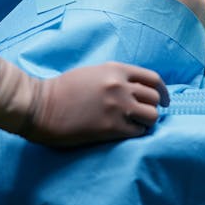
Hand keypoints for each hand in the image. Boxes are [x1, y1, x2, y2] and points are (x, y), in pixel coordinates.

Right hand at [0, 57, 169, 146]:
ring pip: (152, 116)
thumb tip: (136, 88)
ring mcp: (117, 107)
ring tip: (136, 125)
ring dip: (147, 122)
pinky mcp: (111, 128)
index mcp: (116, 70)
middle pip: (155, 98)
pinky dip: (137, 133)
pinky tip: (126, 133)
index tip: (164, 100)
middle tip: (145, 116)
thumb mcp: (93, 72)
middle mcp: (120, 86)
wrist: (40, 105)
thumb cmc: (63, 89)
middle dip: (153, 108)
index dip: (162, 91)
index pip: (153, 79)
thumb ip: (115, 77)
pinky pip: (138, 132)